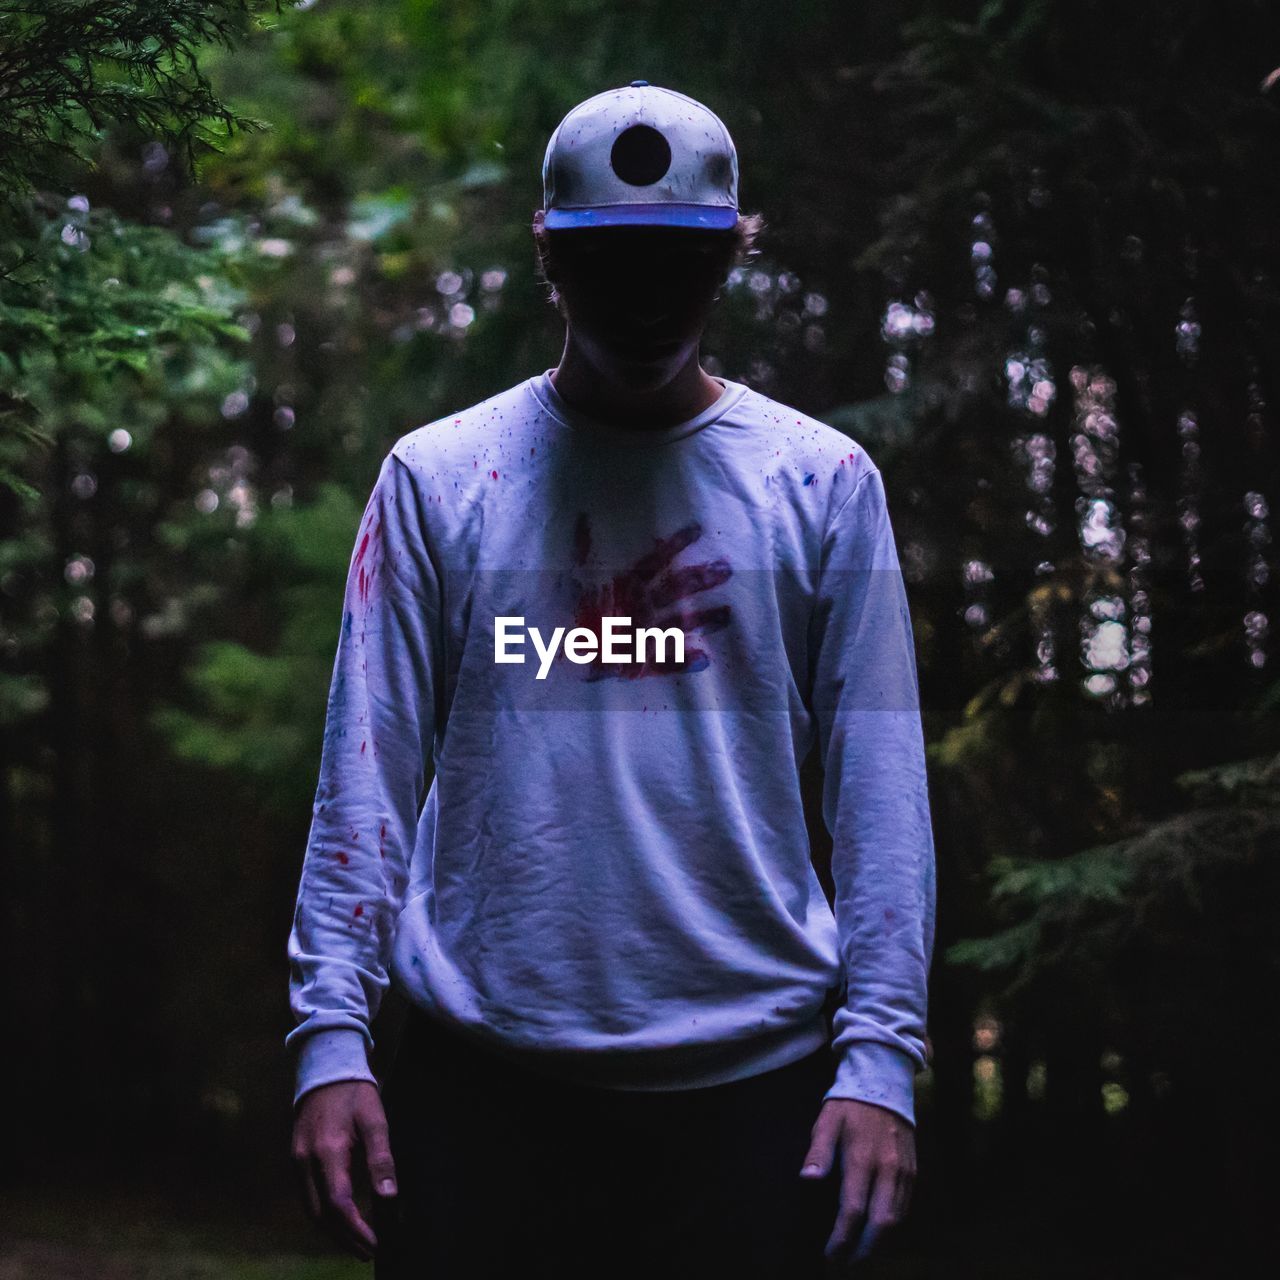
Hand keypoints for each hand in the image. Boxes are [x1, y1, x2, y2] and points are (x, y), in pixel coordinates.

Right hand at [292, 1080, 397, 1261]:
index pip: (339, 1204)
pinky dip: (323, 1215)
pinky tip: (340, 1220)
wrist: (326, 1069)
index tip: (376, 1243)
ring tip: (356, 1243)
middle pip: (321, 1215)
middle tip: (368, 1252)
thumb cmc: (356, 1094)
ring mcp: (297, 1161)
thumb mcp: (375, 1120)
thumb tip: (389, 1197)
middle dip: (344, 1238)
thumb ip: (381, 1159)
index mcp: (327, 1150)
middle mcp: (305, 1161)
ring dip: (332, 1231)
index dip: (356, 1229)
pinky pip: (307, 1197)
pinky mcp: (296, 1160)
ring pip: (311, 1210)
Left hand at [799, 1097, 915, 1268]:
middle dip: (864, 1250)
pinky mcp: (913, 1170)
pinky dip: (892, 1225)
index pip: (853, 1211)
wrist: (885, 1081)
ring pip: (896, 1219)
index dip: (841, 1239)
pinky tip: (878, 1232)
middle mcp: (888, 1169)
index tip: (830, 1254)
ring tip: (860, 1254)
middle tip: (846, 1264)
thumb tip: (807, 1180)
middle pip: (881, 1224)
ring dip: (879, 1243)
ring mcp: (904, 1171)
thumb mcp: (827, 1121)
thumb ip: (818, 1152)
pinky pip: (905, 1206)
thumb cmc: (849, 1103)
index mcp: (863, 1159)